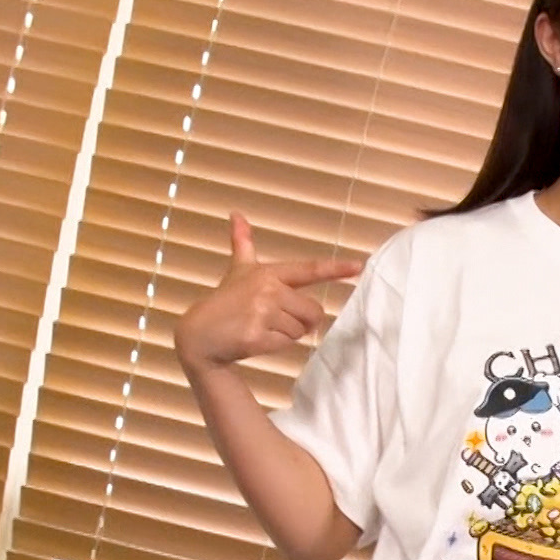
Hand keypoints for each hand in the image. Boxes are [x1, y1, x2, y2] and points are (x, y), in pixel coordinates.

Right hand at [173, 212, 362, 373]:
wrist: (199, 334)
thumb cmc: (225, 301)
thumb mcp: (237, 270)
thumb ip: (242, 243)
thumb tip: (236, 213)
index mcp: (269, 273)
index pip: (309, 270)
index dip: (336, 269)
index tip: (359, 267)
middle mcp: (268, 290)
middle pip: (313, 311)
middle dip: (302, 321)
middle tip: (275, 320)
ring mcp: (263, 313)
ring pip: (300, 331)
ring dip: (286, 335)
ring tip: (261, 327)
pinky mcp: (258, 336)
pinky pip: (286, 344)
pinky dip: (275, 346)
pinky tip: (255, 340)